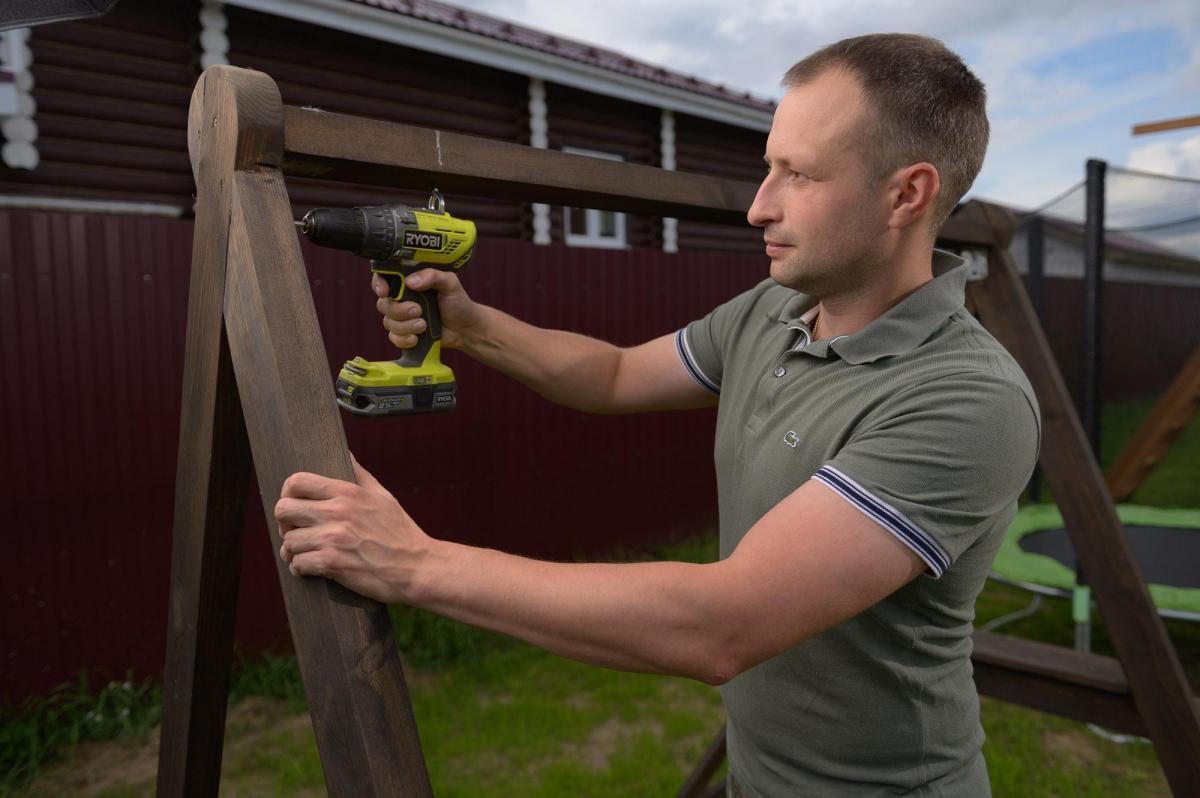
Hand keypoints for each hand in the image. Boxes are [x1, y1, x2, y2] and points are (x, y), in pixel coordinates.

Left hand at [275, 456, 429, 603]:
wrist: (416, 567)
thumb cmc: (400, 532)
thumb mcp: (383, 496)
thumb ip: (360, 474)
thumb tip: (346, 453)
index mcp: (348, 492)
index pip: (296, 482)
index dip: (287, 493)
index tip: (294, 505)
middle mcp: (337, 512)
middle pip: (283, 510)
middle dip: (285, 524)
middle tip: (296, 531)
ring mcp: (334, 538)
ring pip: (289, 542)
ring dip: (294, 551)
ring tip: (305, 553)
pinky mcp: (333, 564)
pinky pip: (298, 564)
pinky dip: (300, 568)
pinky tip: (311, 568)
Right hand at [373, 269, 483, 350]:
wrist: (465, 328)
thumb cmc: (458, 302)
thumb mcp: (449, 283)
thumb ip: (433, 276)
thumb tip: (411, 281)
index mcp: (409, 282)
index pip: (384, 278)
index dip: (379, 284)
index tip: (385, 292)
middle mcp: (402, 298)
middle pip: (384, 304)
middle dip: (399, 310)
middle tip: (419, 310)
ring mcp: (402, 317)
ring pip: (388, 322)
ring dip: (406, 326)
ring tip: (424, 325)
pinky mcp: (404, 334)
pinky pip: (393, 338)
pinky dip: (404, 339)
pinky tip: (417, 338)